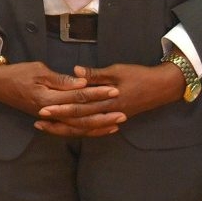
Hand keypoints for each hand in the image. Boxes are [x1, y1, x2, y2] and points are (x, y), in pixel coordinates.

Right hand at [0, 62, 113, 133]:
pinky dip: (85, 129)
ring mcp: (50, 117)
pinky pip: (70, 128)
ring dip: (97, 126)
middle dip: (103, 115)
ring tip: (116, 124)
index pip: (77, 97)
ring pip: (77, 126)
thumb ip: (62, 80)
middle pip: (81, 116)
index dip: (97, 93)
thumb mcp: (39, 70)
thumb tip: (82, 83)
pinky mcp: (50, 119)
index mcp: (47, 98)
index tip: (114, 90)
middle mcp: (50, 112)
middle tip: (123, 113)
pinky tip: (98, 128)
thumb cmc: (18, 73)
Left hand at [49, 62, 185, 121]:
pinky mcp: (115, 118)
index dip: (61, 109)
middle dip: (58, 121)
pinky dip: (82, 129)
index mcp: (108, 101)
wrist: (162, 87)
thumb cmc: (139, 75)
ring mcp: (112, 118)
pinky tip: (69, 129)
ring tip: (48, 127)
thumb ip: (96, 74)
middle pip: (79, 121)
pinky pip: (95, 128)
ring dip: (66, 127)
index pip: (80, 107)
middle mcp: (109, 113)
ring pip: (86, 127)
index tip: (44, 109)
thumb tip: (76, 72)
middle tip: (39, 120)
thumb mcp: (117, 71)